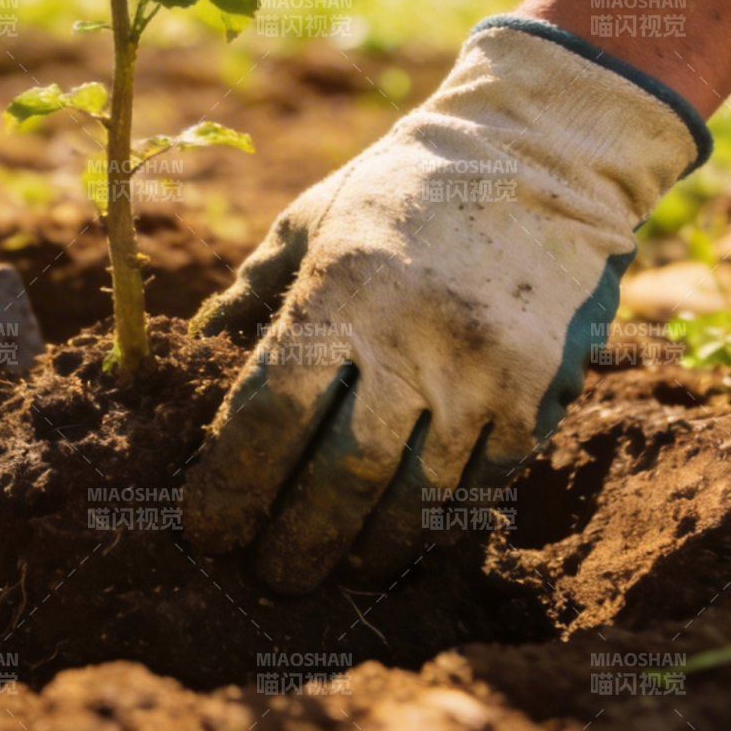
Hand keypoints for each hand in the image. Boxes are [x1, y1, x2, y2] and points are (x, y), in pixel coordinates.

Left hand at [184, 16, 709, 593]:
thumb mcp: (312, 217)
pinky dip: (441, 517)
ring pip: (414, 500)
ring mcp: (479, 372)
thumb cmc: (401, 186)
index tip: (208, 528)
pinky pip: (482, 483)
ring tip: (338, 565)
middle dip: (296, 543)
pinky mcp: (533, 391)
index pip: (270, 414)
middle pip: (339, 480)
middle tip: (269, 575)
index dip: (232, 484)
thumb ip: (254, 287)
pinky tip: (410, 528)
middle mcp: (409, 340)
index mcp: (340, 291)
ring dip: (369, 547)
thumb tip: (196, 345)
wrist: (533, 155)